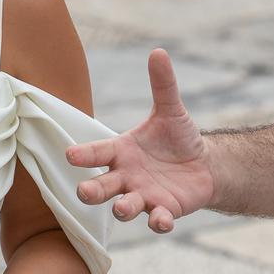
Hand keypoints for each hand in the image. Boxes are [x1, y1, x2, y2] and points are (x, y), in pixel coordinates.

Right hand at [65, 48, 212, 232]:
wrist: (203, 166)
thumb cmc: (177, 138)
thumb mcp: (171, 110)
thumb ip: (162, 85)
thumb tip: (158, 52)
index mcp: (121, 151)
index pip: (97, 152)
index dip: (83, 155)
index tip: (70, 155)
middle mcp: (126, 176)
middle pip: (102, 186)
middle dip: (91, 190)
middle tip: (83, 192)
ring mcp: (142, 196)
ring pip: (125, 206)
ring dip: (122, 208)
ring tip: (121, 208)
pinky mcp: (163, 210)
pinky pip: (157, 220)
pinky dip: (158, 222)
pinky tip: (162, 220)